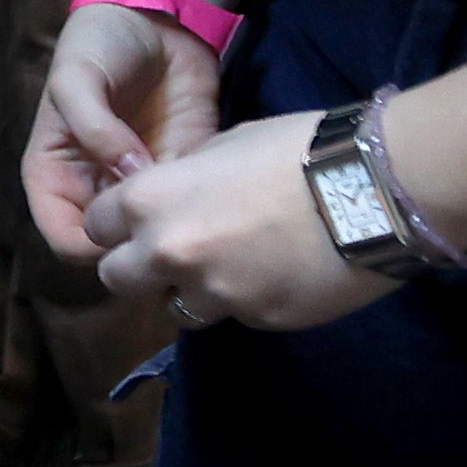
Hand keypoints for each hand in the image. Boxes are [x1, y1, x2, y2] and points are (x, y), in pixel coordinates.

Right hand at [24, 1, 226, 256]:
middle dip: (139, 245)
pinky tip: (213, 186)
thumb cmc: (98, 45)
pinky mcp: (183, 172)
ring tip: (195, 203)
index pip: (66, 240)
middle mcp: (96, 190)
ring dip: (174, 228)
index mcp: (56, 177)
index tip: (129, 229)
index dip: (94, 245)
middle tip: (169, 223)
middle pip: (114, 248)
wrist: (156, 15)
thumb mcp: (76, 78)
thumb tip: (129, 177)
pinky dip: (202, 205)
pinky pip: (191, 207)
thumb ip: (93, 127)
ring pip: (154, 235)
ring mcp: (141, 184)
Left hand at [73, 108, 388, 335]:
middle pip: (116, 278)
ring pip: (175, 307)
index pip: (94, 225)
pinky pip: (234, 315)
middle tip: (169, 252)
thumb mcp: (221, 146)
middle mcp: (169, 254)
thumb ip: (181, 180)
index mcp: (151, 201)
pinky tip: (277, 273)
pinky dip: (245, 299)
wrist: (372, 190)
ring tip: (231, 265)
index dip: (113, 222)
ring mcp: (214, 294)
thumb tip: (170, 197)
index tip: (134, 220)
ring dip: (191, 290)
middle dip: (135, 266)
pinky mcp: (257, 320)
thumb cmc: (296, 149)